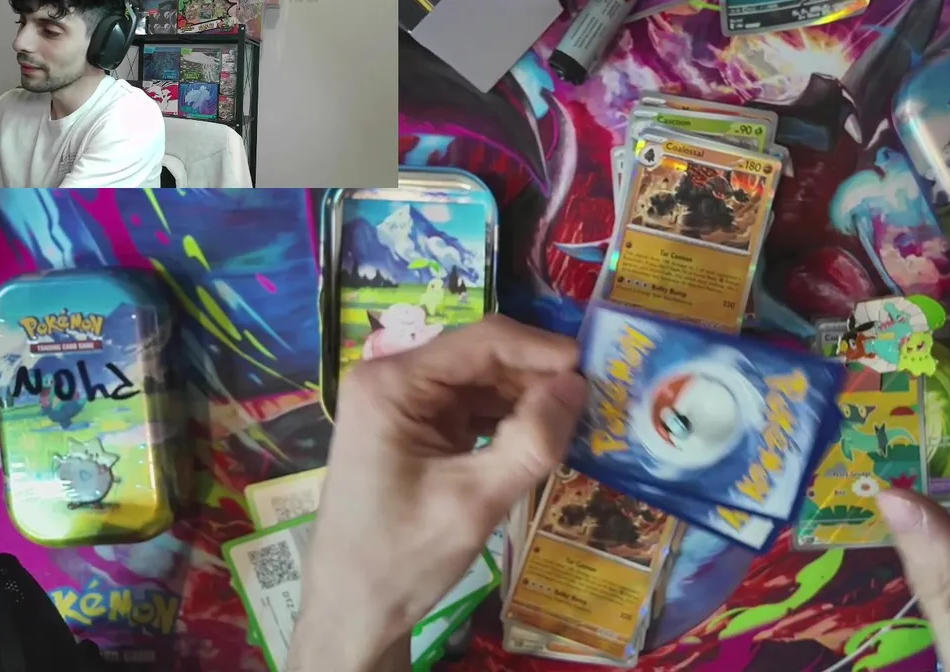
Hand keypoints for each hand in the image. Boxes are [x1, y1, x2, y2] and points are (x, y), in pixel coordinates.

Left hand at [287, 317, 587, 671]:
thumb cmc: (403, 557)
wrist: (354, 609)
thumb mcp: (474, 501)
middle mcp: (393, 377)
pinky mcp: (414, 425)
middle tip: (593, 403)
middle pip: (483, 357)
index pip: (483, 340)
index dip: (542, 350)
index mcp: (393, 382)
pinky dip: (508, 419)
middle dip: (537, 377)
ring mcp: (402, 401)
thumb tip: (579, 387)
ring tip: (575, 423)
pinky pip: (472, 406)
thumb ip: (530, 442)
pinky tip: (541, 438)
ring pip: (483, 381)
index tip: (595, 370)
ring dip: (527, 399)